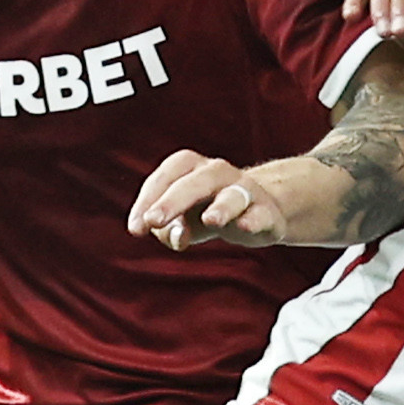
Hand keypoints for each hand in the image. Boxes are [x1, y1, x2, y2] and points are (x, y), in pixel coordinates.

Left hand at [128, 150, 290, 250]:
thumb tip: (176, 236)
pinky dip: (253, 219)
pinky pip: (261, 214)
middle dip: (173, 200)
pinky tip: (244, 226)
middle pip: (196, 181)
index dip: (148, 200)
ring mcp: (245, 191)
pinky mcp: (267, 213)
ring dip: (221, 206)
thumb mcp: (181, 222)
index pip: (166, 176)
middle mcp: (218, 173)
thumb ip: (168, 230)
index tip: (136, 228)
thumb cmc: (206, 212)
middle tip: (153, 221)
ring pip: (233, 195)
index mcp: (191, 168)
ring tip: (209, 220)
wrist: (256, 213)